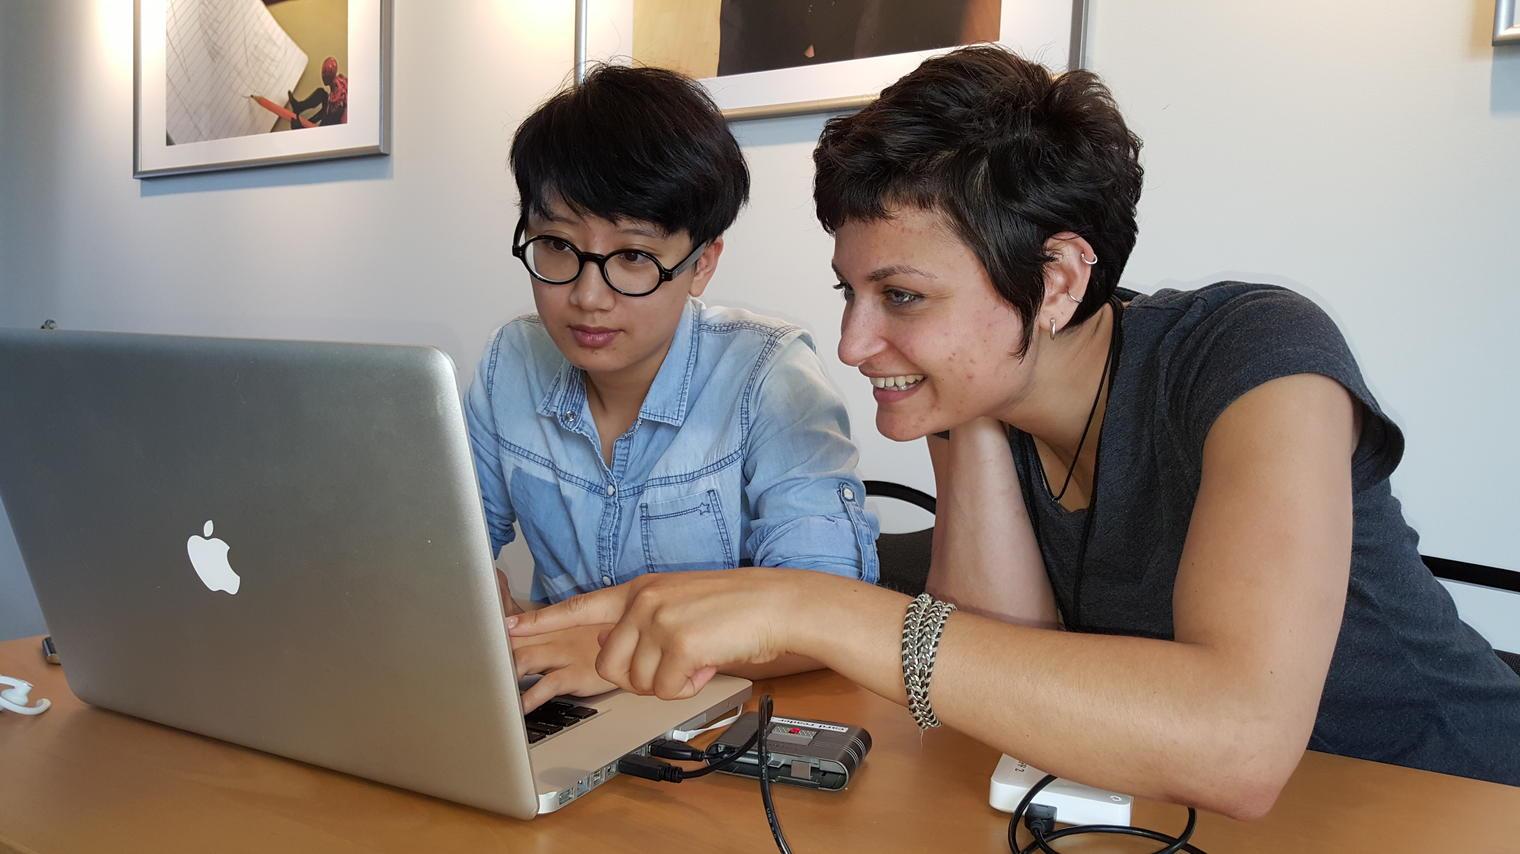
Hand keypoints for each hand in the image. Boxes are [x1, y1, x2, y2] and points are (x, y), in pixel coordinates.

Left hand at [508, 569, 815, 700]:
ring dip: (668, 683)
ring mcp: (658, 620)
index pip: (581, 605)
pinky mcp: (678, 643)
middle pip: (609, 664)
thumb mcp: (681, 603)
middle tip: (676, 665)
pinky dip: (688, 687)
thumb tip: (620, 650)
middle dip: (640, 677)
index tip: (508, 627)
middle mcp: (643, 600)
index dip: (542, 619)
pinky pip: (664, 689)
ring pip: (637, 682)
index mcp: (640, 588)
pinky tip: (708, 664)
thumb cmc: (738, 609)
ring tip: (698, 659)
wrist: (779, 604)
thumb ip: (645, 620)